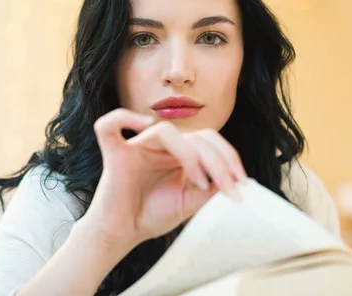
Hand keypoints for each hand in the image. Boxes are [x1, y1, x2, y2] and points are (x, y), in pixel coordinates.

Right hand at [84, 108, 246, 247]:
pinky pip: (110, 126)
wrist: (125, 233)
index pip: (208, 140)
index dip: (228, 157)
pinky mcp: (115, 154)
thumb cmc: (153, 215)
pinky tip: (143, 125)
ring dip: (190, 155)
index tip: (241, 183)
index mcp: (179, 152)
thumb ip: (213, 188)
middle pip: (194, 135)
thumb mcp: (191, 202)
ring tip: (198, 183)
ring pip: (166, 131)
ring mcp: (137, 146)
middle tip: (229, 187)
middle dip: (218, 160)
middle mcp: (161, 145)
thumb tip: (240, 179)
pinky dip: (124, 118)